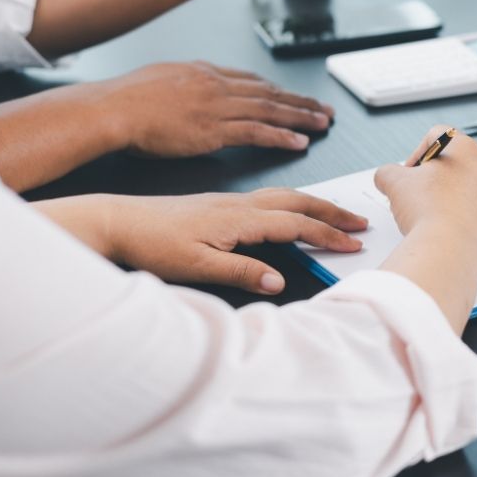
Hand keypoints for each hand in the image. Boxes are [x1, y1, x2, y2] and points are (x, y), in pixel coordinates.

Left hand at [36, 189, 367, 293]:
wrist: (116, 221)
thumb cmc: (151, 244)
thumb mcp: (197, 266)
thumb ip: (241, 272)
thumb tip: (280, 280)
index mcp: (239, 218)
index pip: (296, 224)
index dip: (328, 234)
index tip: (353, 242)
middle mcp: (239, 204)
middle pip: (298, 202)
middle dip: (332, 211)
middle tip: (359, 221)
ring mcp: (229, 201)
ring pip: (284, 196)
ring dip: (314, 203)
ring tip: (334, 212)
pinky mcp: (219, 204)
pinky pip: (269, 196)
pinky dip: (292, 200)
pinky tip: (289, 208)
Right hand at [100, 61, 333, 155]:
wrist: (112, 107)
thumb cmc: (125, 99)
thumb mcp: (162, 77)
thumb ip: (185, 82)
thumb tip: (193, 88)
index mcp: (205, 72)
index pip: (251, 80)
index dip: (277, 90)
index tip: (294, 96)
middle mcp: (217, 85)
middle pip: (270, 93)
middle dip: (300, 102)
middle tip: (324, 109)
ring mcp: (218, 106)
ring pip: (271, 111)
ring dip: (301, 118)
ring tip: (322, 124)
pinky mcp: (214, 129)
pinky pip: (257, 133)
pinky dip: (281, 137)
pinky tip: (299, 143)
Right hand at [373, 125, 476, 262]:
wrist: (448, 251)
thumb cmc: (427, 209)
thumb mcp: (394, 182)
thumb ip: (387, 172)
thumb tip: (386, 177)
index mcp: (468, 149)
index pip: (438, 136)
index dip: (416, 153)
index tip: (408, 174)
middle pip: (452, 163)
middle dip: (430, 177)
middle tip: (414, 193)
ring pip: (462, 188)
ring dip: (441, 197)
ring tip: (425, 213)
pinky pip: (469, 212)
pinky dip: (453, 216)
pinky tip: (438, 227)